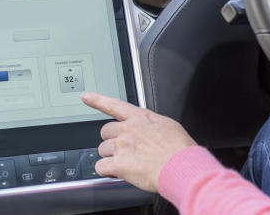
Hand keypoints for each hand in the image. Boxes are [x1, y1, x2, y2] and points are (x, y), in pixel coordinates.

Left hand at [81, 92, 195, 192]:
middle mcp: (128, 129)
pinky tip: (117, 173)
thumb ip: (151, 125)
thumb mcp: (168, 126)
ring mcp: (122, 146)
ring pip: (102, 150)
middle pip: (105, 132)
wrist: (182, 166)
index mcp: (140, 118)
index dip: (97, 100)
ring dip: (110, 158)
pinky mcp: (119, 164)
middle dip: (111, 141)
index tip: (86, 97)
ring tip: (127, 163)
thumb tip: (148, 130)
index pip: (114, 105)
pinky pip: (101, 167)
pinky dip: (107, 171)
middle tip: (123, 150)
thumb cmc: (180, 149)